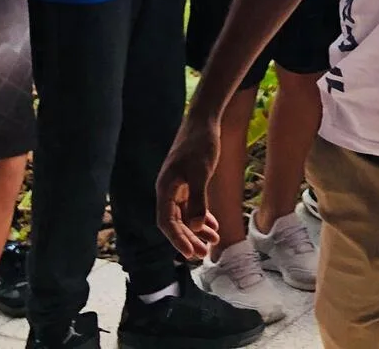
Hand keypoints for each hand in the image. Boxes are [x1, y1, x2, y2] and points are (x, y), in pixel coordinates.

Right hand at [156, 112, 222, 260]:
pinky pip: (192, 205)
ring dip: (197, 229)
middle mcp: (168, 190)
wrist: (204, 121)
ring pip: (185, 215)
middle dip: (188, 239)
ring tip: (212, 242)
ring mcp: (177, 186)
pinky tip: (213, 226)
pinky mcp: (187, 182)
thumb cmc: (200, 145)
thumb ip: (197, 200)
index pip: (166, 222)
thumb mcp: (200, 173)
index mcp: (165, 189)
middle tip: (203, 255)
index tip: (191, 253)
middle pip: (175, 222)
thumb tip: (196, 227)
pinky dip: (201, 216)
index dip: (178, 239)